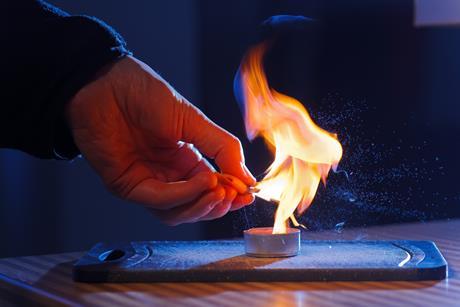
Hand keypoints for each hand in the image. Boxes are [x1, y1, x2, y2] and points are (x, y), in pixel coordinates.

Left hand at [67, 56, 255, 224]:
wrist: (108, 83)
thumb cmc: (147, 95)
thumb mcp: (194, 121)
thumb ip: (222, 148)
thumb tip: (248, 178)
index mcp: (184, 161)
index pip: (211, 190)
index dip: (231, 195)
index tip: (249, 193)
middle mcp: (167, 176)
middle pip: (195, 206)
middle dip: (218, 205)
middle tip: (235, 196)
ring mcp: (147, 182)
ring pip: (177, 213)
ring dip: (201, 206)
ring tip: (220, 192)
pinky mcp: (127, 185)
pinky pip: (158, 200)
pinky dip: (183, 195)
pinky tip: (201, 183)